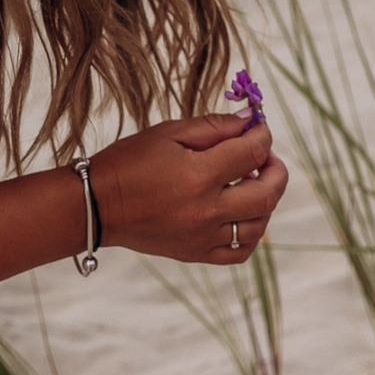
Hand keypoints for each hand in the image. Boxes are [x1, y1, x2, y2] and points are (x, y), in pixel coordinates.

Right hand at [89, 113, 286, 263]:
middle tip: (268, 158)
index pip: (252, 154)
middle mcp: (205, 211)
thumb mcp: (169, 132)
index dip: (263, 136)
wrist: (98, 205)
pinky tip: (243, 214)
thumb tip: (251, 121)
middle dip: (277, 170)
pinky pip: (239, 251)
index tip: (259, 128)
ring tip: (253, 183)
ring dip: (266, 202)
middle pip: (266, 195)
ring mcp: (202, 237)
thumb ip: (215, 126)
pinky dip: (252, 234)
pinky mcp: (195, 254)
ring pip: (259, 226)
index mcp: (198, 176)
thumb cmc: (130, 162)